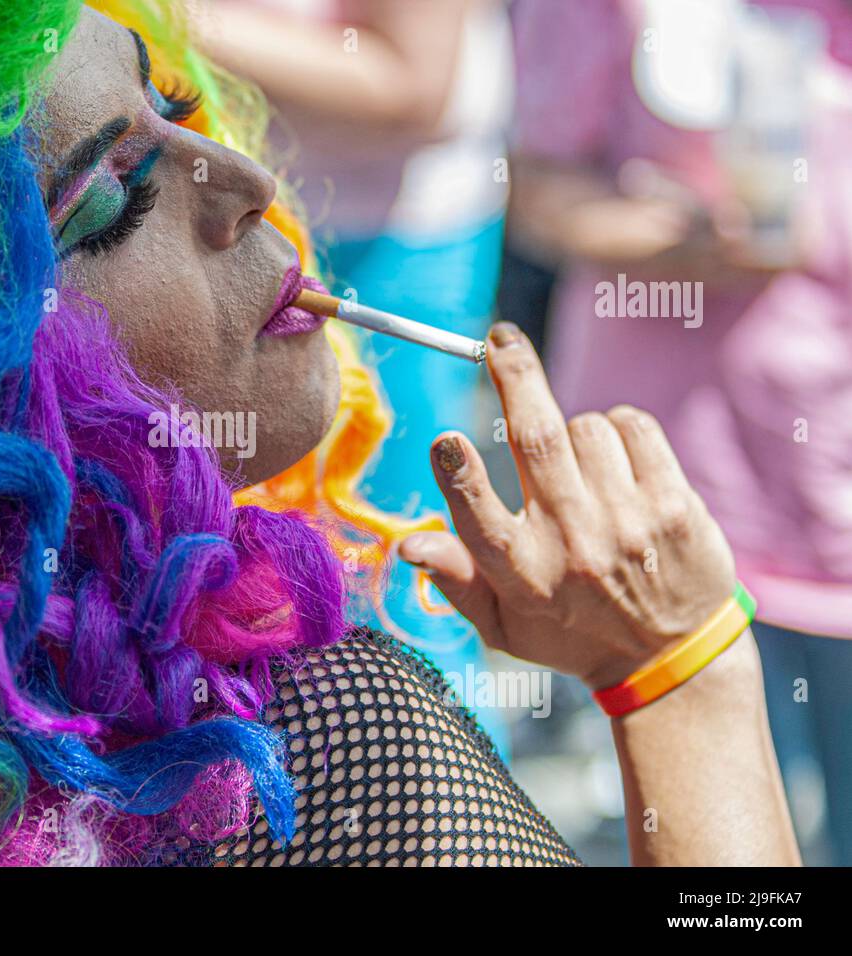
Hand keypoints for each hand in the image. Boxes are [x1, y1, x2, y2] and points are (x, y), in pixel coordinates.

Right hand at [398, 323, 736, 689]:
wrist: (671, 657)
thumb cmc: (568, 632)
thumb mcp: (502, 625)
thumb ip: (454, 580)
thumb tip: (406, 545)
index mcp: (521, 574)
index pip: (478, 514)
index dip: (458, 472)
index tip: (446, 439)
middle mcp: (574, 544)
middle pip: (536, 438)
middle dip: (514, 376)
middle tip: (499, 339)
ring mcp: (628, 522)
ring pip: (585, 426)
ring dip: (573, 429)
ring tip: (577, 467)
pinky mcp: (673, 505)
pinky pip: (633, 426)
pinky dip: (616, 426)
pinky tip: (613, 456)